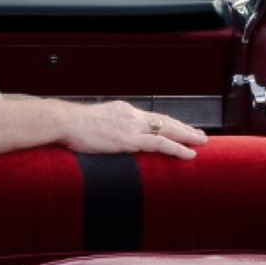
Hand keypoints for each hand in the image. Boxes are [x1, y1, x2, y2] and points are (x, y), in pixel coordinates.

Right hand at [58, 100, 207, 159]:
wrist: (65, 122)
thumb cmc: (72, 126)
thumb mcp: (95, 122)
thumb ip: (107, 128)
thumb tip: (110, 136)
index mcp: (123, 111)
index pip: (152, 117)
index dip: (169, 123)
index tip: (181, 128)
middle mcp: (131, 116)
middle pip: (164, 121)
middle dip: (184, 128)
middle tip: (199, 135)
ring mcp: (132, 127)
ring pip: (167, 130)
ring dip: (187, 136)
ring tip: (200, 143)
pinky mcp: (130, 139)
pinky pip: (160, 143)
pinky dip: (177, 148)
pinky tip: (188, 154)